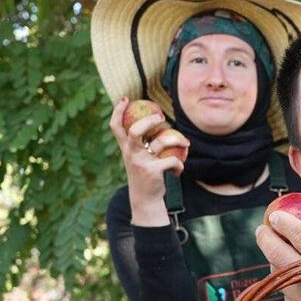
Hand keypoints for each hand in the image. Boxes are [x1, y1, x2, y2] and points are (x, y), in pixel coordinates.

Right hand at [108, 98, 188, 223]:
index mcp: (125, 149)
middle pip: (135, 130)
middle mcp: (131, 153)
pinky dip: (179, 165)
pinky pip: (172, 160)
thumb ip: (141, 145)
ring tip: (185, 143)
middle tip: (162, 117)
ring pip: (161, 143)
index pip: (115, 127)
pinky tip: (178, 171)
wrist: (145, 200)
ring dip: (176, 140)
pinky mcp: (154, 171)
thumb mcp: (138, 160)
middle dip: (150, 121)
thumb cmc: (144, 177)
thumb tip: (156, 125)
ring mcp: (141, 162)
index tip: (125, 99)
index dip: (117, 111)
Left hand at [255, 211, 300, 300]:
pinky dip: (292, 281)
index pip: (299, 235)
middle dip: (266, 237)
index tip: (276, 215)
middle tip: (263, 229)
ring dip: (278, 259)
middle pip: (276, 253)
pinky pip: (287, 292)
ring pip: (278, 272)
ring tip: (286, 252)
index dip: (284, 222)